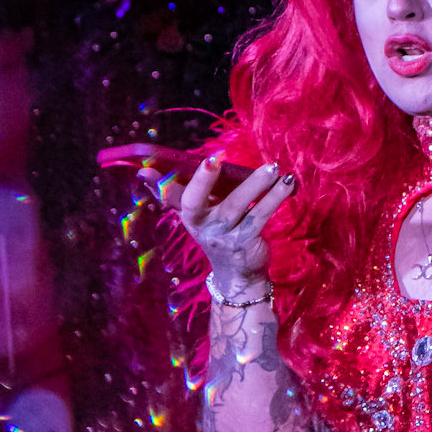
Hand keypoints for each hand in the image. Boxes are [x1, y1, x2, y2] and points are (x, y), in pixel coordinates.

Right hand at [98, 142, 294, 293]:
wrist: (237, 274)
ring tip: (274, 168)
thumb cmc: (218, 234)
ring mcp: (223, 237)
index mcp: (190, 216)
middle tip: (216, 158)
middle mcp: (202, 227)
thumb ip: (176, 193)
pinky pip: (260, 216)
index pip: (176, 197)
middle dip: (205, 179)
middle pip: (199, 201)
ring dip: (256, 184)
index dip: (170, 183)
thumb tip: (144, 171)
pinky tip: (287, 185)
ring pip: (237, 205)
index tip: (163, 166)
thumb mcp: (197, 216)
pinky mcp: (246, 242)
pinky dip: (275, 198)